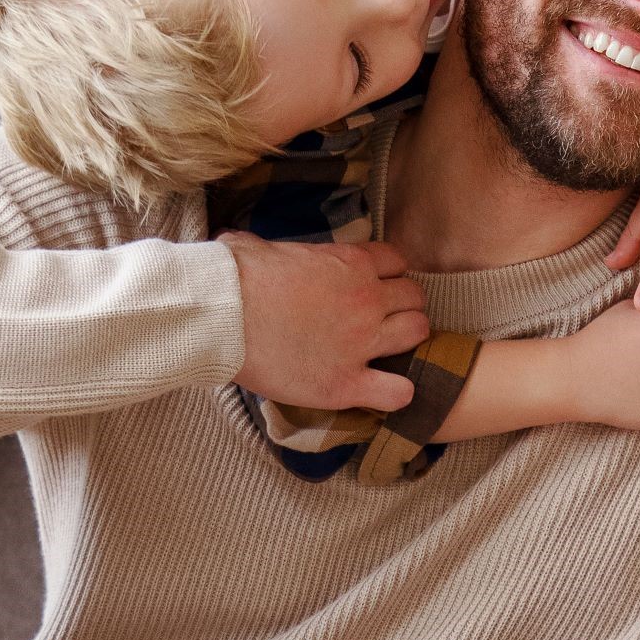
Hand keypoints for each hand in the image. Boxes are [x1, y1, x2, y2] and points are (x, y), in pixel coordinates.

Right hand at [225, 235, 428, 414]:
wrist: (222, 316)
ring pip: (417, 333)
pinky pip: (397, 391)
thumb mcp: (258, 247)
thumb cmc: (234, 277)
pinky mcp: (346, 383)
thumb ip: (269, 247)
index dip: (387, 273)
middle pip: (414, 297)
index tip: (373, 284)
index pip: (397, 261)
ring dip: (407, 339)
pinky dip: (397, 392)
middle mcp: (367, 299)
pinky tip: (384, 390)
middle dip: (402, 305)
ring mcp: (361, 342)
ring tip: (386, 349)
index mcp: (351, 263)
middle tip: (381, 318)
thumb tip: (245, 247)